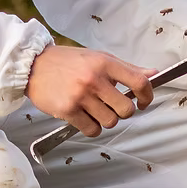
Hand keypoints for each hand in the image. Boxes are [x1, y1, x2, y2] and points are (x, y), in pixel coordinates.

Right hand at [25, 45, 154, 136]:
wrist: (33, 65)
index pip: (139, 82)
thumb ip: (126, 68)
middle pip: (126, 109)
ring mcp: (80, 96)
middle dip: (123, 112)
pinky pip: (91, 129)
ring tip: (95, 110)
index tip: (143, 102)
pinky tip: (84, 117)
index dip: (147, 96)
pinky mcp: (67, 110)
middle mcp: (94, 79)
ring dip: (106, 120)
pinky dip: (91, 128)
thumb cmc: (68, 61)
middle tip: (113, 106)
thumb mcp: (99, 58)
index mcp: (105, 63)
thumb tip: (153, 74)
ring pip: (110, 122)